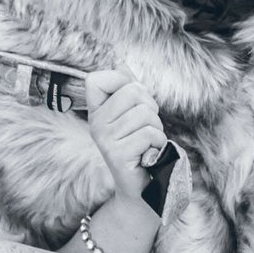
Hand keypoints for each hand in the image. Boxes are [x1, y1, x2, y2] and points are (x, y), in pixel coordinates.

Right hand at [81, 69, 167, 201]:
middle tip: (146, 126)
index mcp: (96, 112)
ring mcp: (105, 139)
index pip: (97, 79)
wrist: (142, 189)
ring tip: (148, 142)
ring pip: (145, 113)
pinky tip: (149, 154)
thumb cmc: (140, 147)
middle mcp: (96, 124)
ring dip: (156, 128)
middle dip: (150, 107)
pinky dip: (158, 143)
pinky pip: (149, 134)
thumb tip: (121, 63)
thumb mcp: (132, 115)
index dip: (121, 81)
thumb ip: (126, 89)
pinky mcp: (118, 155)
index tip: (131, 101)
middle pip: (132, 91)